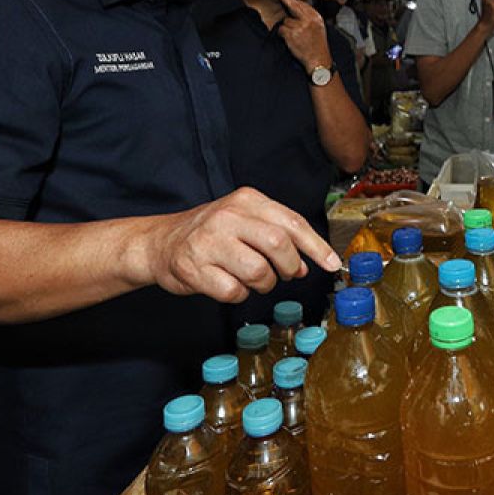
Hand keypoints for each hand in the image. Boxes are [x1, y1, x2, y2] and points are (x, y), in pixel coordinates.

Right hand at [143, 187, 341, 303]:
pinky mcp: (194, 268)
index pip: (292, 222)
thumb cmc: (211, 233)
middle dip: (288, 266)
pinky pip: (233, 291)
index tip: (332, 264)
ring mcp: (209, 241)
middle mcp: (228, 216)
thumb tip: (305, 265)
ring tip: (253, 279)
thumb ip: (278, 236)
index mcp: (247, 200)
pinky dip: (238, 294)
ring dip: (263, 284)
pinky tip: (229, 284)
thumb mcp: (245, 221)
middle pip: (279, 244)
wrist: (160, 242)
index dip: (316, 246)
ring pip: (258, 271)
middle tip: (284, 274)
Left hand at [273, 0, 333, 71]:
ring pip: (285, 21)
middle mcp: (308, 20)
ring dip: (287, 29)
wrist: (318, 60)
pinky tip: (291, 41)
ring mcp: (300, 27)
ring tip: (295, 38)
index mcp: (316, 17)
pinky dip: (283, 35)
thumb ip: (309, 18)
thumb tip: (296, 7)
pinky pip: (281, 30)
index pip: (302, 4)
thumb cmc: (317, 45)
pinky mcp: (292, 35)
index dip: (292, 0)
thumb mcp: (318, 28)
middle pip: (293, 5)